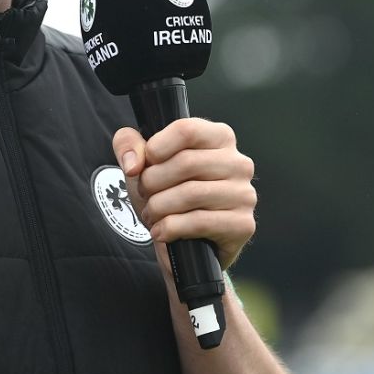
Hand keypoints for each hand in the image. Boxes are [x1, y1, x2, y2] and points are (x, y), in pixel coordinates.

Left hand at [113, 118, 256, 269]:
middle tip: (145, 194)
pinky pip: (199, 222)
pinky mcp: (243, 224)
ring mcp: (244, 194)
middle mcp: (239, 163)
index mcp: (220, 137)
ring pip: (191, 194)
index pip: (187, 130)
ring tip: (152, 213)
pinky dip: (170, 228)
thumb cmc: (169, 192)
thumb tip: (133, 164)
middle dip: (153, 182)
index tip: (147, 163)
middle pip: (185, 163)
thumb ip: (129, 145)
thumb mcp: (144, 163)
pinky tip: (161, 232)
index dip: (157, 148)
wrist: (186, 243)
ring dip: (159, 207)